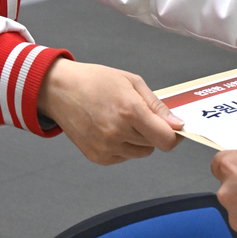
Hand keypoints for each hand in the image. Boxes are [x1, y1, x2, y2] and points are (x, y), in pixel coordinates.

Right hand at [38, 58, 183, 164]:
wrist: (60, 89)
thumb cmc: (94, 81)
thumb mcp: (131, 82)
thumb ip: (156, 105)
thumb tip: (176, 124)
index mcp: (129, 111)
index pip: (165, 139)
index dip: (174, 136)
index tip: (173, 129)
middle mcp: (117, 133)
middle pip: (154, 145)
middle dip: (152, 131)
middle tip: (136, 113)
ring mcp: (106, 147)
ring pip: (140, 153)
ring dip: (138, 140)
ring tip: (121, 120)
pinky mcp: (97, 157)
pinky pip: (124, 157)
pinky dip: (123, 146)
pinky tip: (110, 128)